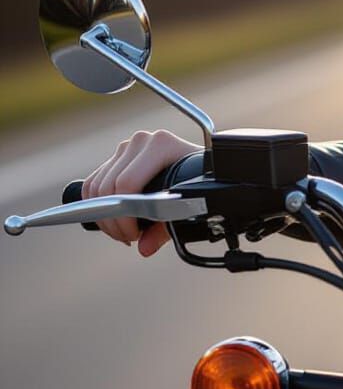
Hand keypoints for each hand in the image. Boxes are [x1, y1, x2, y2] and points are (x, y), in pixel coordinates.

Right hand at [83, 129, 199, 256]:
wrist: (202, 163)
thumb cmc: (200, 180)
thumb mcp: (189, 203)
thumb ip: (167, 228)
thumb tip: (145, 248)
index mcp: (161, 145)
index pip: (127, 184)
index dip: (125, 216)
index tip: (134, 235)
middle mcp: (142, 141)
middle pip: (108, 187)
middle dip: (114, 220)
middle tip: (129, 237)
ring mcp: (127, 146)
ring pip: (97, 186)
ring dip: (104, 216)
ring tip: (123, 231)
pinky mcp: (117, 156)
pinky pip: (93, 183)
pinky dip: (97, 205)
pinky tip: (114, 220)